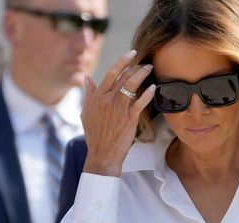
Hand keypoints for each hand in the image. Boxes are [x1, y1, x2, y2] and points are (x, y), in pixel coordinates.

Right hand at [81, 50, 155, 176]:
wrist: (102, 154)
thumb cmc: (94, 134)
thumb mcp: (86, 112)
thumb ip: (88, 94)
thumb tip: (87, 78)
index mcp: (97, 97)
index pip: (111, 73)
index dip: (122, 61)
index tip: (131, 53)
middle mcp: (107, 100)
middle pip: (124, 77)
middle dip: (136, 66)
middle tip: (145, 62)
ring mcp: (118, 109)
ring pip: (132, 86)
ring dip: (142, 75)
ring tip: (149, 69)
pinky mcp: (129, 119)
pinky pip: (140, 102)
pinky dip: (147, 93)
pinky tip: (153, 87)